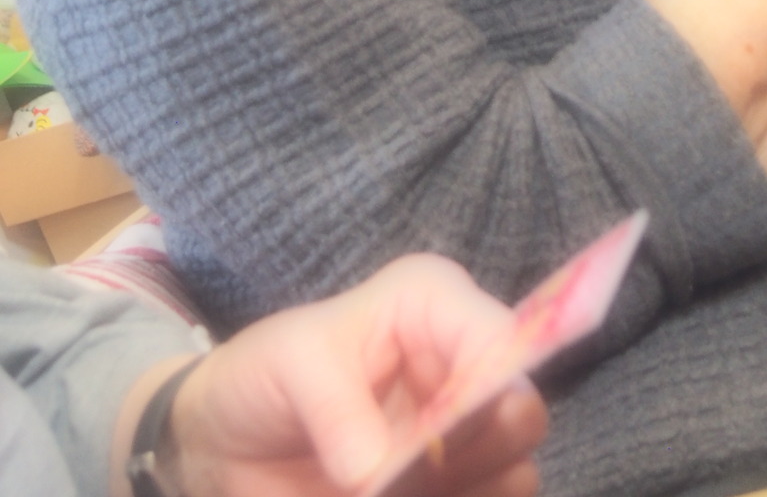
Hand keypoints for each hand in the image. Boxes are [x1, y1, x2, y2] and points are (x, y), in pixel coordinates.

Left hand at [163, 255, 547, 496]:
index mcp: (435, 307)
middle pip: (520, 417)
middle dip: (471, 456)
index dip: (491, 391)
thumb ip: (335, 407)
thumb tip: (373, 473)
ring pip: (510, 477)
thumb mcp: (288, 365)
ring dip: (457, 492)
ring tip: (384, 491)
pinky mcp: (447, 489)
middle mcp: (462, 367)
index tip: (434, 441)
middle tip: (404, 475)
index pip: (502, 340)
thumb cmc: (264, 374)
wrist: (227, 442)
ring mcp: (459, 437)